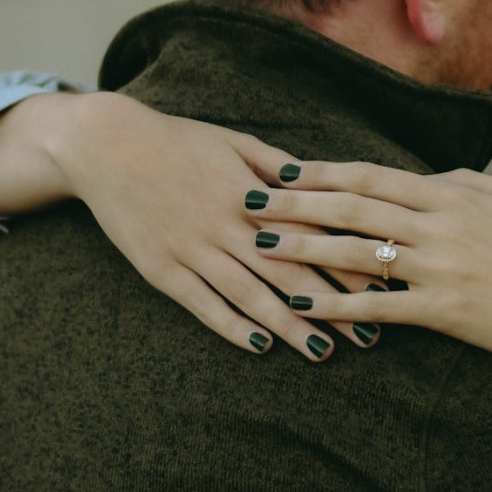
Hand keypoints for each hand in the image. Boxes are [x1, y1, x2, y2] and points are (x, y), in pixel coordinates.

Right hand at [40, 93, 384, 358]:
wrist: (107, 145)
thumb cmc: (180, 139)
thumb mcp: (237, 142)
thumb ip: (279, 167)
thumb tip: (319, 184)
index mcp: (252, 194)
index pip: (312, 236)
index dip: (348, 264)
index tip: (383, 286)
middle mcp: (226, 225)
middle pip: (288, 274)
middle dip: (332, 307)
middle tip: (368, 336)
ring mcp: (192, 249)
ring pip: (250, 296)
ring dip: (289, 327)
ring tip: (322, 352)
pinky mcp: (161, 268)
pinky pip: (202, 304)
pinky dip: (231, 326)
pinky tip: (260, 346)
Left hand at [248, 161, 491, 477]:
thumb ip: (468, 183)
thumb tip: (429, 176)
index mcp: (455, 192)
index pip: (375, 175)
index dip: (325, 172)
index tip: (285, 169)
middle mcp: (441, 223)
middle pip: (354, 207)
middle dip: (298, 203)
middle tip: (251, 201)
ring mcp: (441, 266)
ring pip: (358, 252)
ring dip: (306, 249)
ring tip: (263, 248)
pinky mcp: (444, 310)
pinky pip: (380, 306)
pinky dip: (338, 305)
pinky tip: (305, 306)